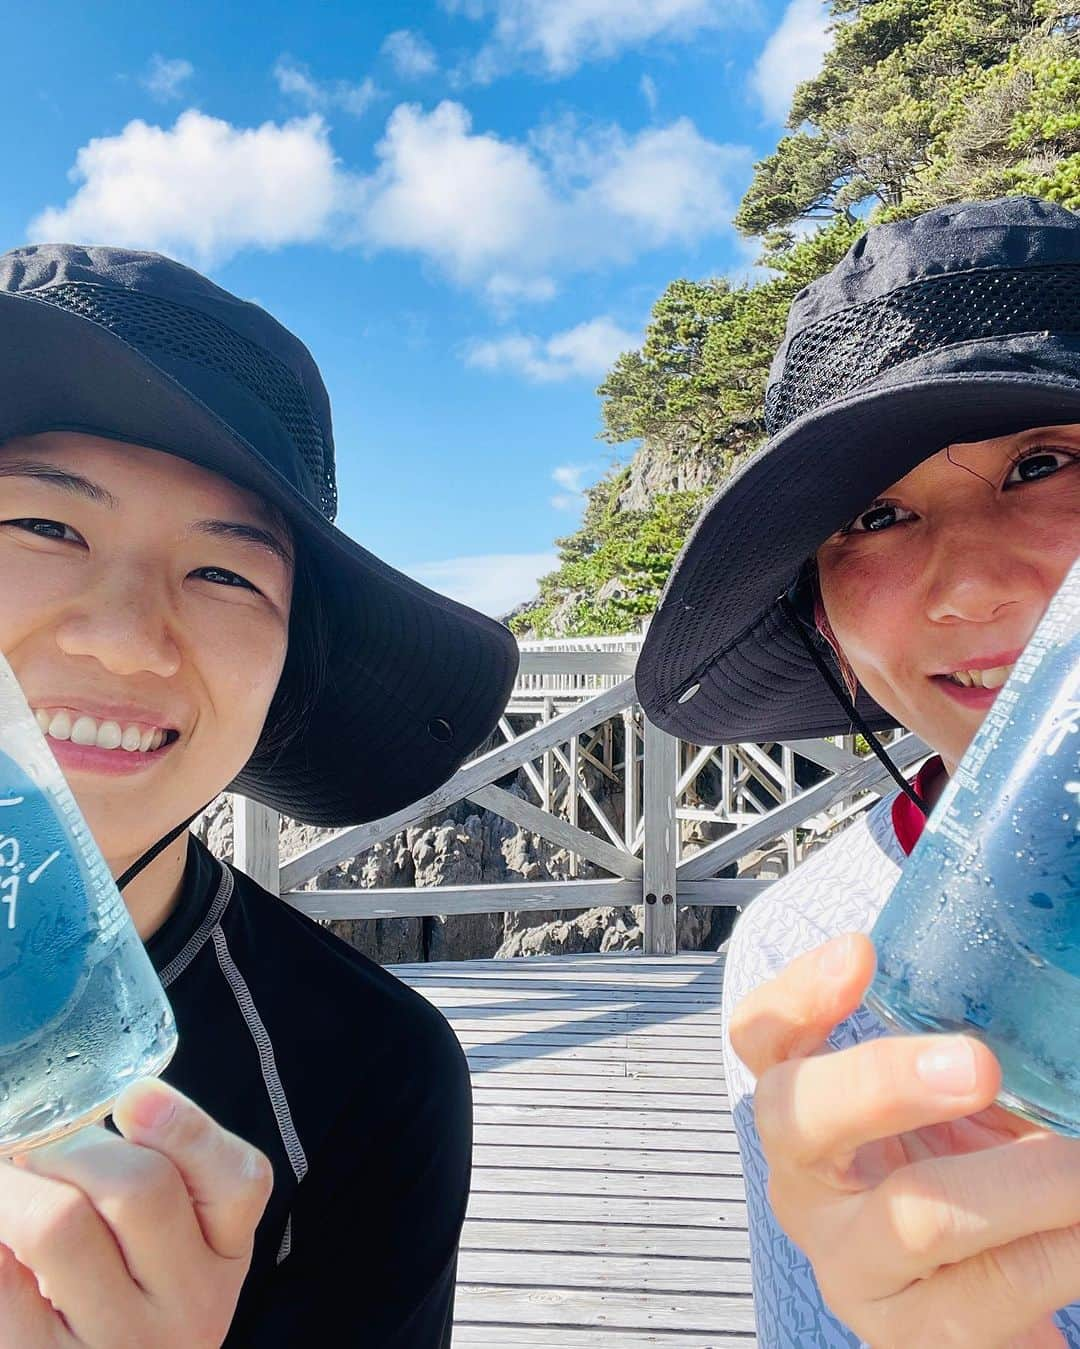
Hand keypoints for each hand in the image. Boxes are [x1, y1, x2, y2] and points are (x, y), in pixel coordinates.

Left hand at [0, 1079, 272, 1347]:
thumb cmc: (123, 1295)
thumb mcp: (168, 1243)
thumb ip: (152, 1171)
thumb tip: (99, 1104)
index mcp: (222, 1257)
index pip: (239, 1181)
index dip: (187, 1127)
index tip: (133, 1098)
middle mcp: (187, 1305)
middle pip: (141, 1186)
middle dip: (72, 1146)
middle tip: (36, 1146)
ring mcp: (119, 1344)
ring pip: (60, 1223)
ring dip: (14, 1183)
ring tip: (7, 1179)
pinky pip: (3, 1283)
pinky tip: (0, 1233)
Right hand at [729, 932, 1079, 1348]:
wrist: (984, 1304)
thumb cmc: (962, 1176)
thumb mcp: (945, 1105)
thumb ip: (957, 1052)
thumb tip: (1043, 985)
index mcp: (802, 1112)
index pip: (761, 1037)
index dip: (797, 994)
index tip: (859, 952)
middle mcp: (805, 1186)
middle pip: (798, 1116)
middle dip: (883, 1082)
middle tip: (975, 1063)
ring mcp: (851, 1267)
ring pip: (913, 1216)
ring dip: (1018, 1183)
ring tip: (1078, 1166)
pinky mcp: (912, 1339)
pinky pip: (986, 1295)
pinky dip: (1054, 1255)